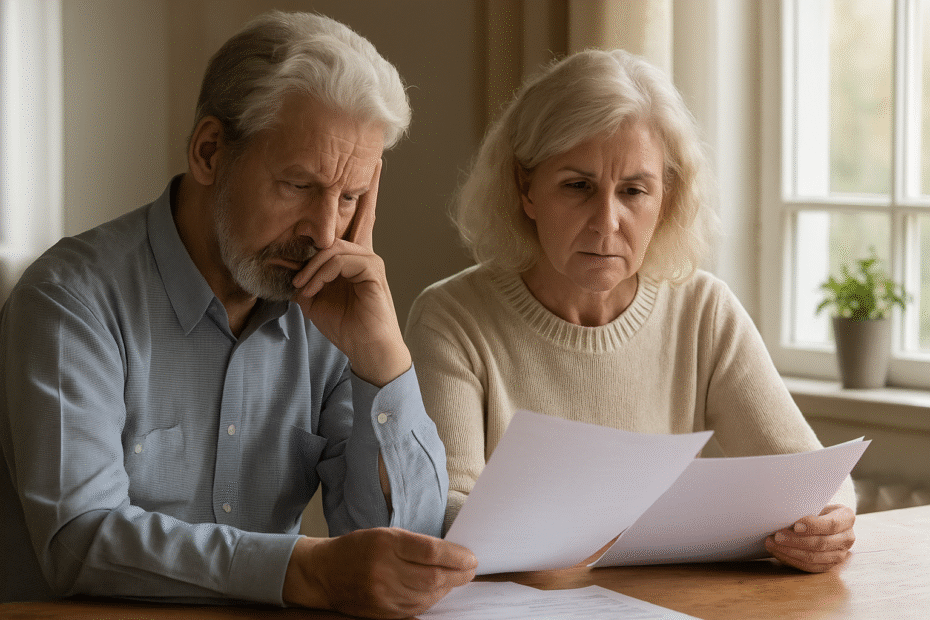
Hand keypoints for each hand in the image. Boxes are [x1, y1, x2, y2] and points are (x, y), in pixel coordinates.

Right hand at [282, 528, 477, 617]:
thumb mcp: (385, 534)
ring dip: (447, 588)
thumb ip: (416, 544)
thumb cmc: (359, 548)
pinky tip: (436, 590)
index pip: (431, 552)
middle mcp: (384, 571)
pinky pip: (416, 608)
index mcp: (386, 544)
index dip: (457, 556)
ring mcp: (383, 595)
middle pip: (433, 577)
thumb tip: (451, 555)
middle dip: (459, 574)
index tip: (471, 557)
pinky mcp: (383, 613)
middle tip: (470, 569)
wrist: (324, 573)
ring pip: (428, 596)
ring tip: (455, 578)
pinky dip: (432, 599)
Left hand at [291, 161, 410, 385]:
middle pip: (363, 214)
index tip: (363, 169)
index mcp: (351, 257)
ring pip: (335, 245)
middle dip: (367, 189)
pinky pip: (341, 259)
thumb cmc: (344, 325)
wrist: (366, 349)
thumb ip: (299, 276)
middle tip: (371, 162)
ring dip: (312, 265)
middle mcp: (364, 253)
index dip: (360, 196)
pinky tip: (313, 289)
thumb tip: (277, 261)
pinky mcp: (373, 271)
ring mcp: (371, 261)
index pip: (355, 220)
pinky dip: (321, 273)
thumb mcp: (312, 297)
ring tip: (302, 288)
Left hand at [764, 504, 855, 571]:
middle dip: (796, 540)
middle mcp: (847, 538)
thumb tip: (785, 514)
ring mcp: (840, 554)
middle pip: (821, 543)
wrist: (823, 520)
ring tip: (772, 544)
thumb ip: (806, 508)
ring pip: (814, 557)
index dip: (813, 526)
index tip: (795, 526)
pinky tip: (777, 552)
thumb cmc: (816, 508)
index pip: (831, 524)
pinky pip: (809, 567)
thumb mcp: (815, 503)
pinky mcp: (829, 565)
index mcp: (846, 518)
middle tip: (777, 536)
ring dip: (790, 552)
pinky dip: (791, 559)